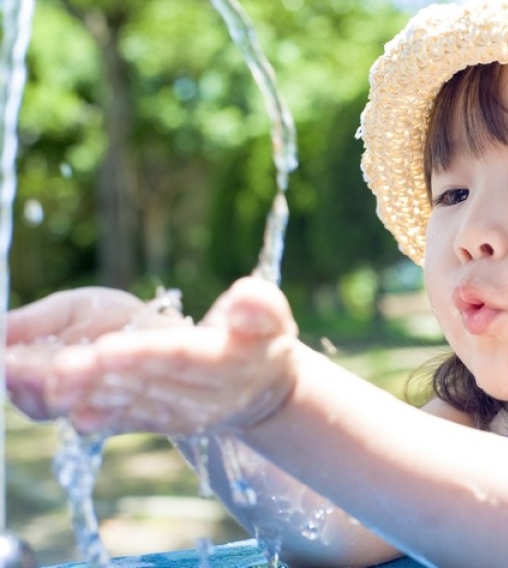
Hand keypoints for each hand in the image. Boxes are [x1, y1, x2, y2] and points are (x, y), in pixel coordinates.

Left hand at [7, 277, 299, 435]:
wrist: (261, 395)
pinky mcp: (146, 419)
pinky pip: (107, 416)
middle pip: (132, 382)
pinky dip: (72, 406)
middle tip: (39, 365)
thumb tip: (247, 296)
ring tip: (17, 372)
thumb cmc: (261, 342)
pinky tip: (36, 394)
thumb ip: (261, 307)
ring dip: (64, 391)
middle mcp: (189, 395)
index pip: (179, 357)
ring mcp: (165, 412)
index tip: (104, 349)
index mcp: (222, 363)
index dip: (143, 355)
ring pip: (111, 400)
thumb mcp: (272, 318)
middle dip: (84, 376)